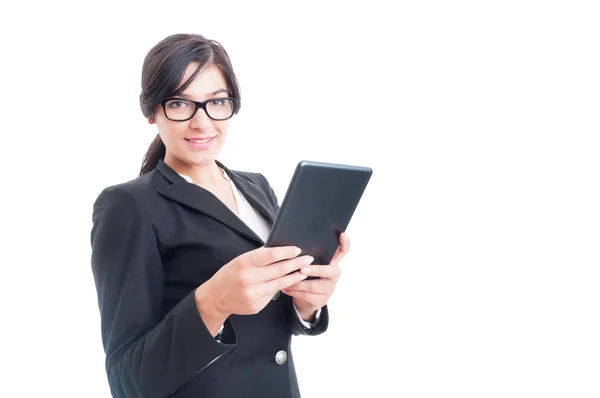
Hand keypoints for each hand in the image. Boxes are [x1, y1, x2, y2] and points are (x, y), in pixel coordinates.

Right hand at [195, 245, 313, 333]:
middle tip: (308, 259)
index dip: (286, 252)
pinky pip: (273, 294)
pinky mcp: (257, 305)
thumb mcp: (240, 260)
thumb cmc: (229, 276)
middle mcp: (249, 279)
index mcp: (244, 263)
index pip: (270, 255)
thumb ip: (258, 256)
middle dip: (296, 263)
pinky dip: (281, 288)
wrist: (216, 298)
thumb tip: (280, 249)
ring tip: (304, 271)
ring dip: (295, 277)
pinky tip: (288, 283)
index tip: (297, 250)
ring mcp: (253, 294)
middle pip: (279, 270)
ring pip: (280, 283)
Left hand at [282, 233, 350, 320]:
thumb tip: (294, 246)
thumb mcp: (310, 265)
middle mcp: (334, 275)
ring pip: (314, 285)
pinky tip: (285, 288)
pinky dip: (294, 291)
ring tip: (285, 279)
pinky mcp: (322, 300)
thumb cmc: (307, 277)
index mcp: (332, 263)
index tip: (343, 235)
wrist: (306, 300)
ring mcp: (329, 288)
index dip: (345, 244)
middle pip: (331, 270)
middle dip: (316, 270)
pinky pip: (307, 295)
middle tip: (302, 269)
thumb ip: (307, 256)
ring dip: (298, 282)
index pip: (343, 252)